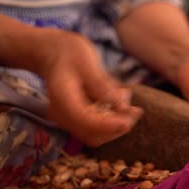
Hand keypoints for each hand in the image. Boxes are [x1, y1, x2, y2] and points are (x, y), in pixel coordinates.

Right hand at [40, 30, 142, 146]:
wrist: (52, 53)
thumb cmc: (69, 52)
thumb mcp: (86, 60)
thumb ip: (101, 84)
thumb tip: (121, 105)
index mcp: (63, 99)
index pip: (86, 122)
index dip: (109, 125)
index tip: (129, 121)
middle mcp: (63, 114)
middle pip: (93, 135)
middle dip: (118, 127)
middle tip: (136, 111)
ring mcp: (69, 118)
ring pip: (97, 135)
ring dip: (118, 123)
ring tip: (129, 101)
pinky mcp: (78, 117)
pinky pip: (97, 126)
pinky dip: (113, 118)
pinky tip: (121, 99)